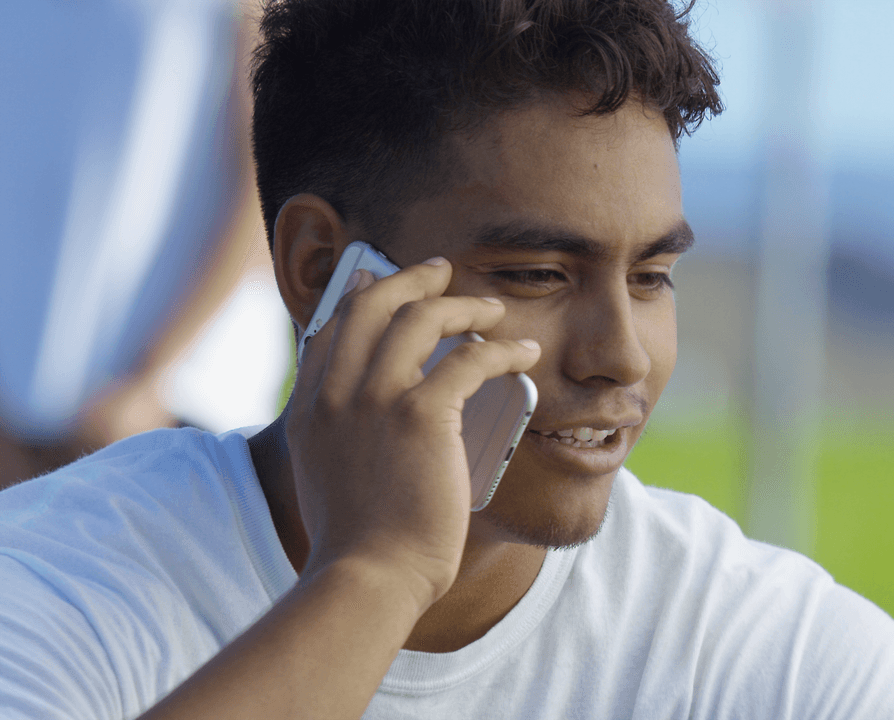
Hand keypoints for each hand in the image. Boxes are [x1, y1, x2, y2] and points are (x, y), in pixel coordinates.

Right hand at [285, 258, 539, 613]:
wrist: (367, 577)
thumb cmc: (358, 545)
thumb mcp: (326, 479)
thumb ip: (338, 439)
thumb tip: (364, 425)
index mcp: (309, 408)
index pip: (330, 328)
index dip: (359, 296)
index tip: (378, 280)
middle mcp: (336, 393)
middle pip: (372, 305)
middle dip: (410, 279)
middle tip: (440, 272)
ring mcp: (376, 400)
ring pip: (422, 318)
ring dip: (464, 306)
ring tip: (493, 311)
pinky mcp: (422, 415)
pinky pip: (471, 359)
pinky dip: (503, 350)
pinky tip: (525, 355)